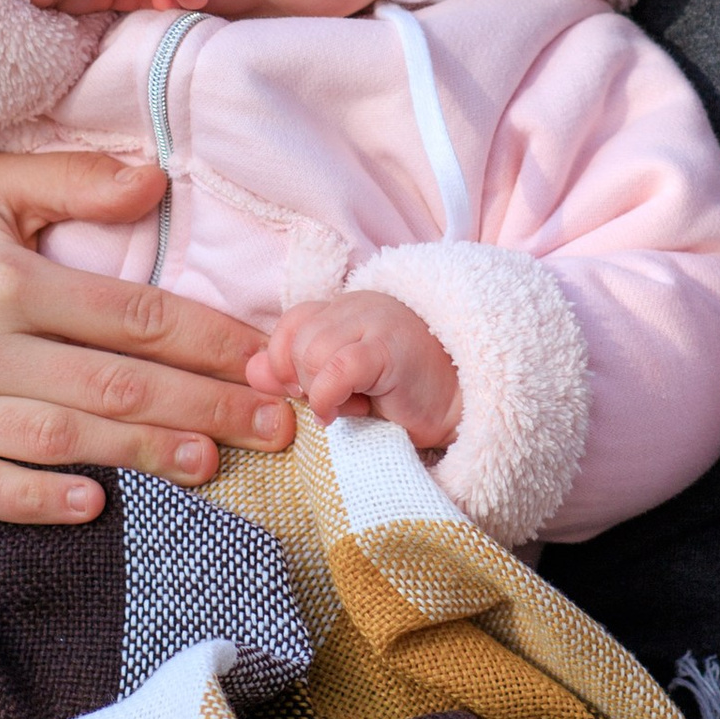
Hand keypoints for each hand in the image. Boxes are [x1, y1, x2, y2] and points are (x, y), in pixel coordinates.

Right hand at [0, 151, 293, 519]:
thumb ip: (73, 182)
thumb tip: (156, 180)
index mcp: (7, 279)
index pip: (134, 316)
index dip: (210, 342)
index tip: (267, 363)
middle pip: (112, 385)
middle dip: (203, 408)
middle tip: (272, 429)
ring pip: (58, 438)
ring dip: (140, 456)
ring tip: (210, 463)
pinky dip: (33, 500)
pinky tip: (93, 506)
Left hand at [244, 292, 463, 449]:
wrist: (467, 407)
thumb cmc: (405, 398)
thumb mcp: (340, 387)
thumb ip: (295, 375)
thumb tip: (252, 371)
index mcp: (346, 310)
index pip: (290, 324)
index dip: (285, 363)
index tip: (308, 393)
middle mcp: (358, 307)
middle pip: (295, 339)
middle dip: (303, 382)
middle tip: (337, 402)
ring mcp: (376, 322)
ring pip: (311, 351)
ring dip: (320, 391)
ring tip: (353, 405)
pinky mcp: (390, 347)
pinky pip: (337, 367)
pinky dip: (329, 396)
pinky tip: (345, 412)